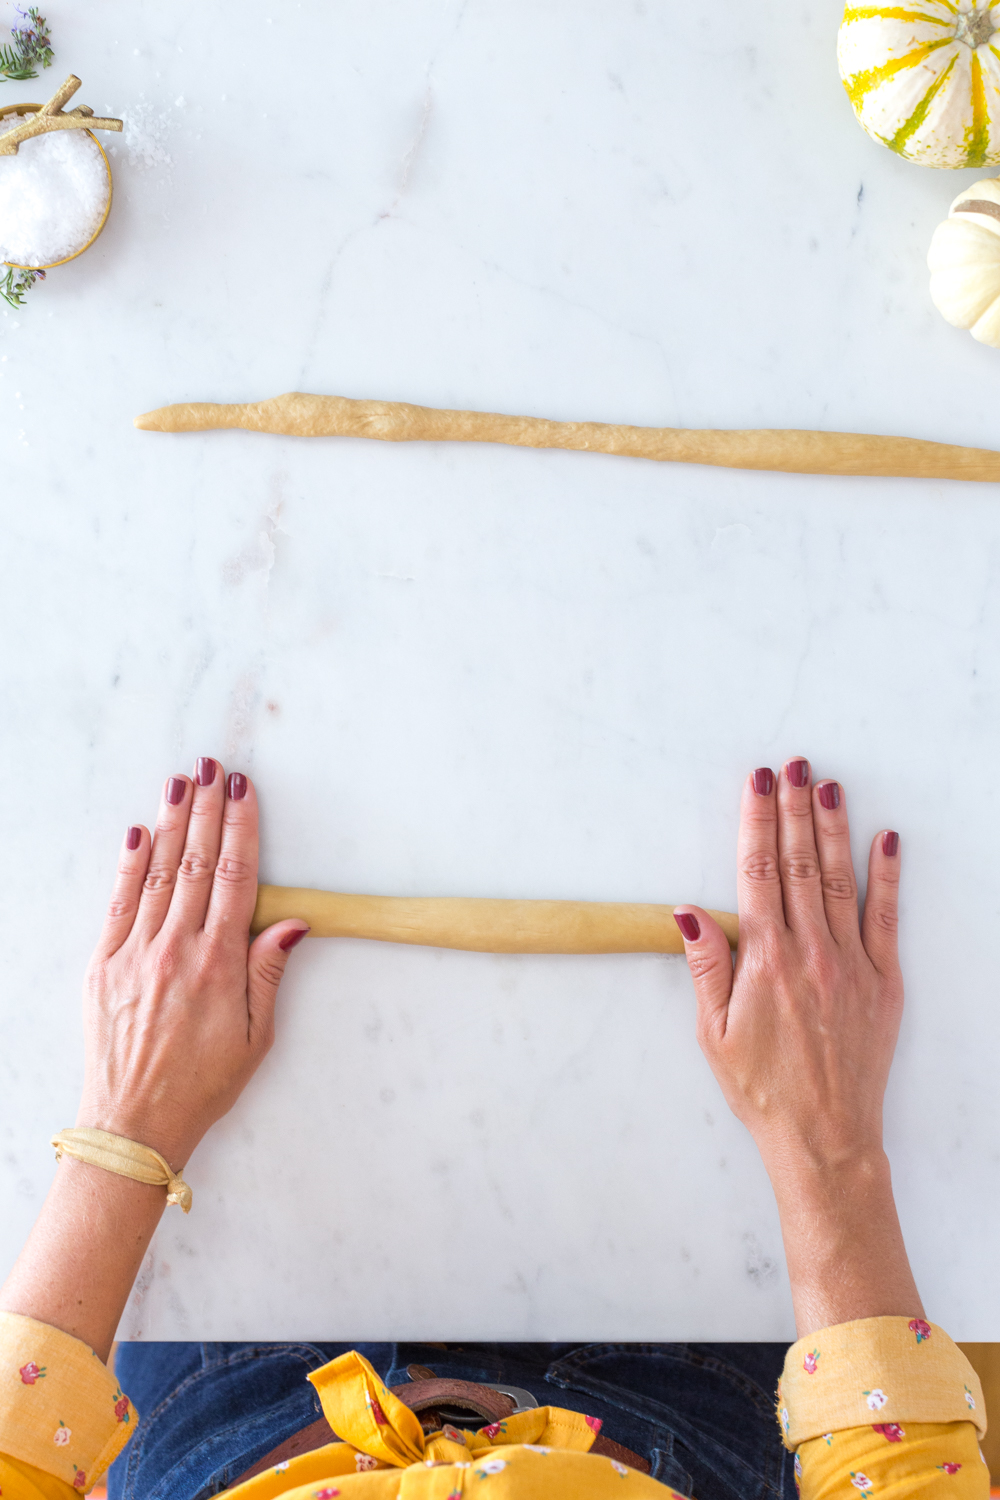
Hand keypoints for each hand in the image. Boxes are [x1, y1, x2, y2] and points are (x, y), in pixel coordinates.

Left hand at [77, 760, 309, 1168]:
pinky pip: (118, 903)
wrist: (133, 1123)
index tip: (244, 792)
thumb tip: (292, 921)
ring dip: (170, 823)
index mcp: (219, 964)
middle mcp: (176, 949)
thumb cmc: (202, 1084)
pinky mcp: (103, 965)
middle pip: (195, 862)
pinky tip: (137, 833)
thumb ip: (270, 971)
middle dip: (206, 809)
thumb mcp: (257, 1037)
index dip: (241, 829)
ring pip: (157, 873)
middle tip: (212, 767)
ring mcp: (135, 953)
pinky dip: (129, 864)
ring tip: (179, 783)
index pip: (234, 877)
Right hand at [674, 758, 921, 1333]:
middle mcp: (811, 953)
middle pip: (801, 863)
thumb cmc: (762, 1090)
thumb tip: (689, 912)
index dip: (757, 822)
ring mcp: (853, 965)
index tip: (756, 784)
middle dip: (794, 808)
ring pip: (841, 880)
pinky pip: (887, 918)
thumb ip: (705, 966)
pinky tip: (887, 839)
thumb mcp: (714, 1033)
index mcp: (765, 961)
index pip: (758, 872)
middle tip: (792, 764)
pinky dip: (888, 876)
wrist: (823, 1138)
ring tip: (827, 784)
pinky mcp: (884, 983)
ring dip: (833, 827)